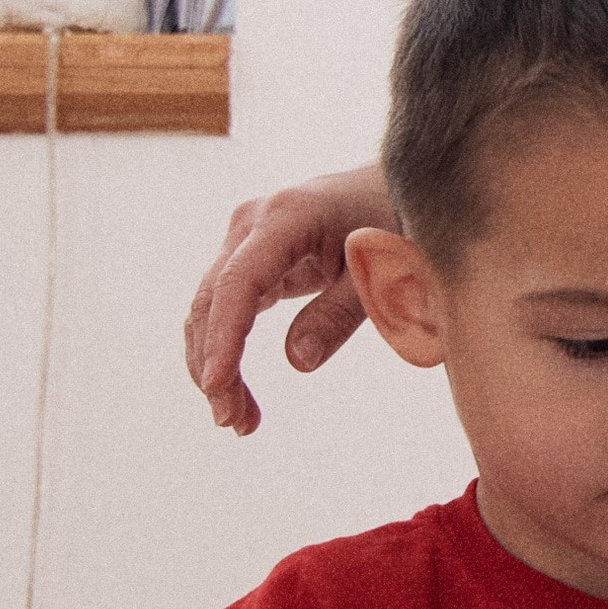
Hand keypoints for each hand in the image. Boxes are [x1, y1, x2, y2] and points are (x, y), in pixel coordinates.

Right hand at [185, 165, 391, 430]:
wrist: (396, 184)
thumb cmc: (397, 223)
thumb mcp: (384, 272)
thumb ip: (343, 313)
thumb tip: (297, 361)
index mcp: (287, 217)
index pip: (239, 282)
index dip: (224, 337)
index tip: (218, 386)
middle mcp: (253, 223)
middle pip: (212, 300)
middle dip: (214, 365)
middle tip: (235, 424)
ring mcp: (246, 238)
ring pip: (209, 308)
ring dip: (213, 364)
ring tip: (241, 421)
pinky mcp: (250, 256)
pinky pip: (224, 306)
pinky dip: (224, 349)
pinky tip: (237, 393)